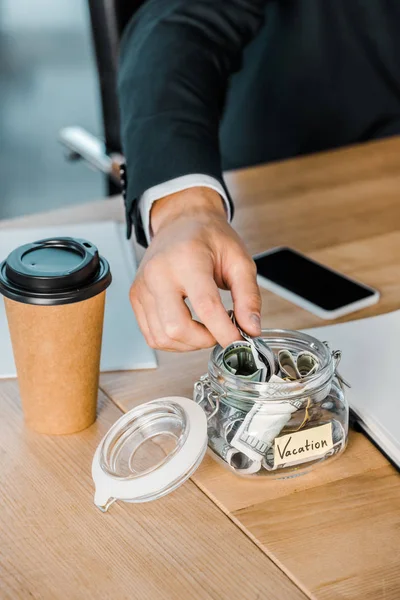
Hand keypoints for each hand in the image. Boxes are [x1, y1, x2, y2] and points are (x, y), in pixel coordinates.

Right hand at [130, 187, 261, 350]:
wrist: (181, 222)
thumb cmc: (209, 237)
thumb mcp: (240, 260)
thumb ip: (248, 296)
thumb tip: (251, 329)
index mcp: (186, 259)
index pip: (205, 306)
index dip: (225, 331)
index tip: (239, 341)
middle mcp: (158, 273)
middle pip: (176, 328)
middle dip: (204, 340)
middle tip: (221, 331)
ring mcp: (142, 286)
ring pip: (162, 337)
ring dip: (189, 343)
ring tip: (206, 328)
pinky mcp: (136, 297)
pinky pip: (152, 335)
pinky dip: (174, 341)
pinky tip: (188, 328)